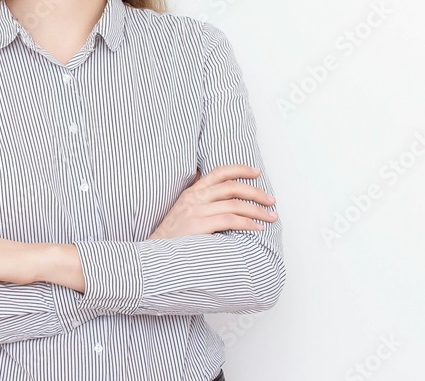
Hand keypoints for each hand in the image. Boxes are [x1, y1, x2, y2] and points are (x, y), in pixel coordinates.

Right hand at [148, 164, 277, 239]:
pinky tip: (257, 228)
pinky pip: (229, 220)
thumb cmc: (172, 238)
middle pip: (231, 187)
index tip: (256, 172)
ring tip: (270, 217)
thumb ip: (199, 202)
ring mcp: (195, 211)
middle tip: (271, 201)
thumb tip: (220, 197)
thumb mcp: (182, 212)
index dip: (239, 169)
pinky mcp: (198, 226)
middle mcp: (194, 198)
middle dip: (256, 193)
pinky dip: (247, 223)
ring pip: (234, 204)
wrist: (153, 255)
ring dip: (257, 210)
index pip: (218, 172)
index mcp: (191, 192)